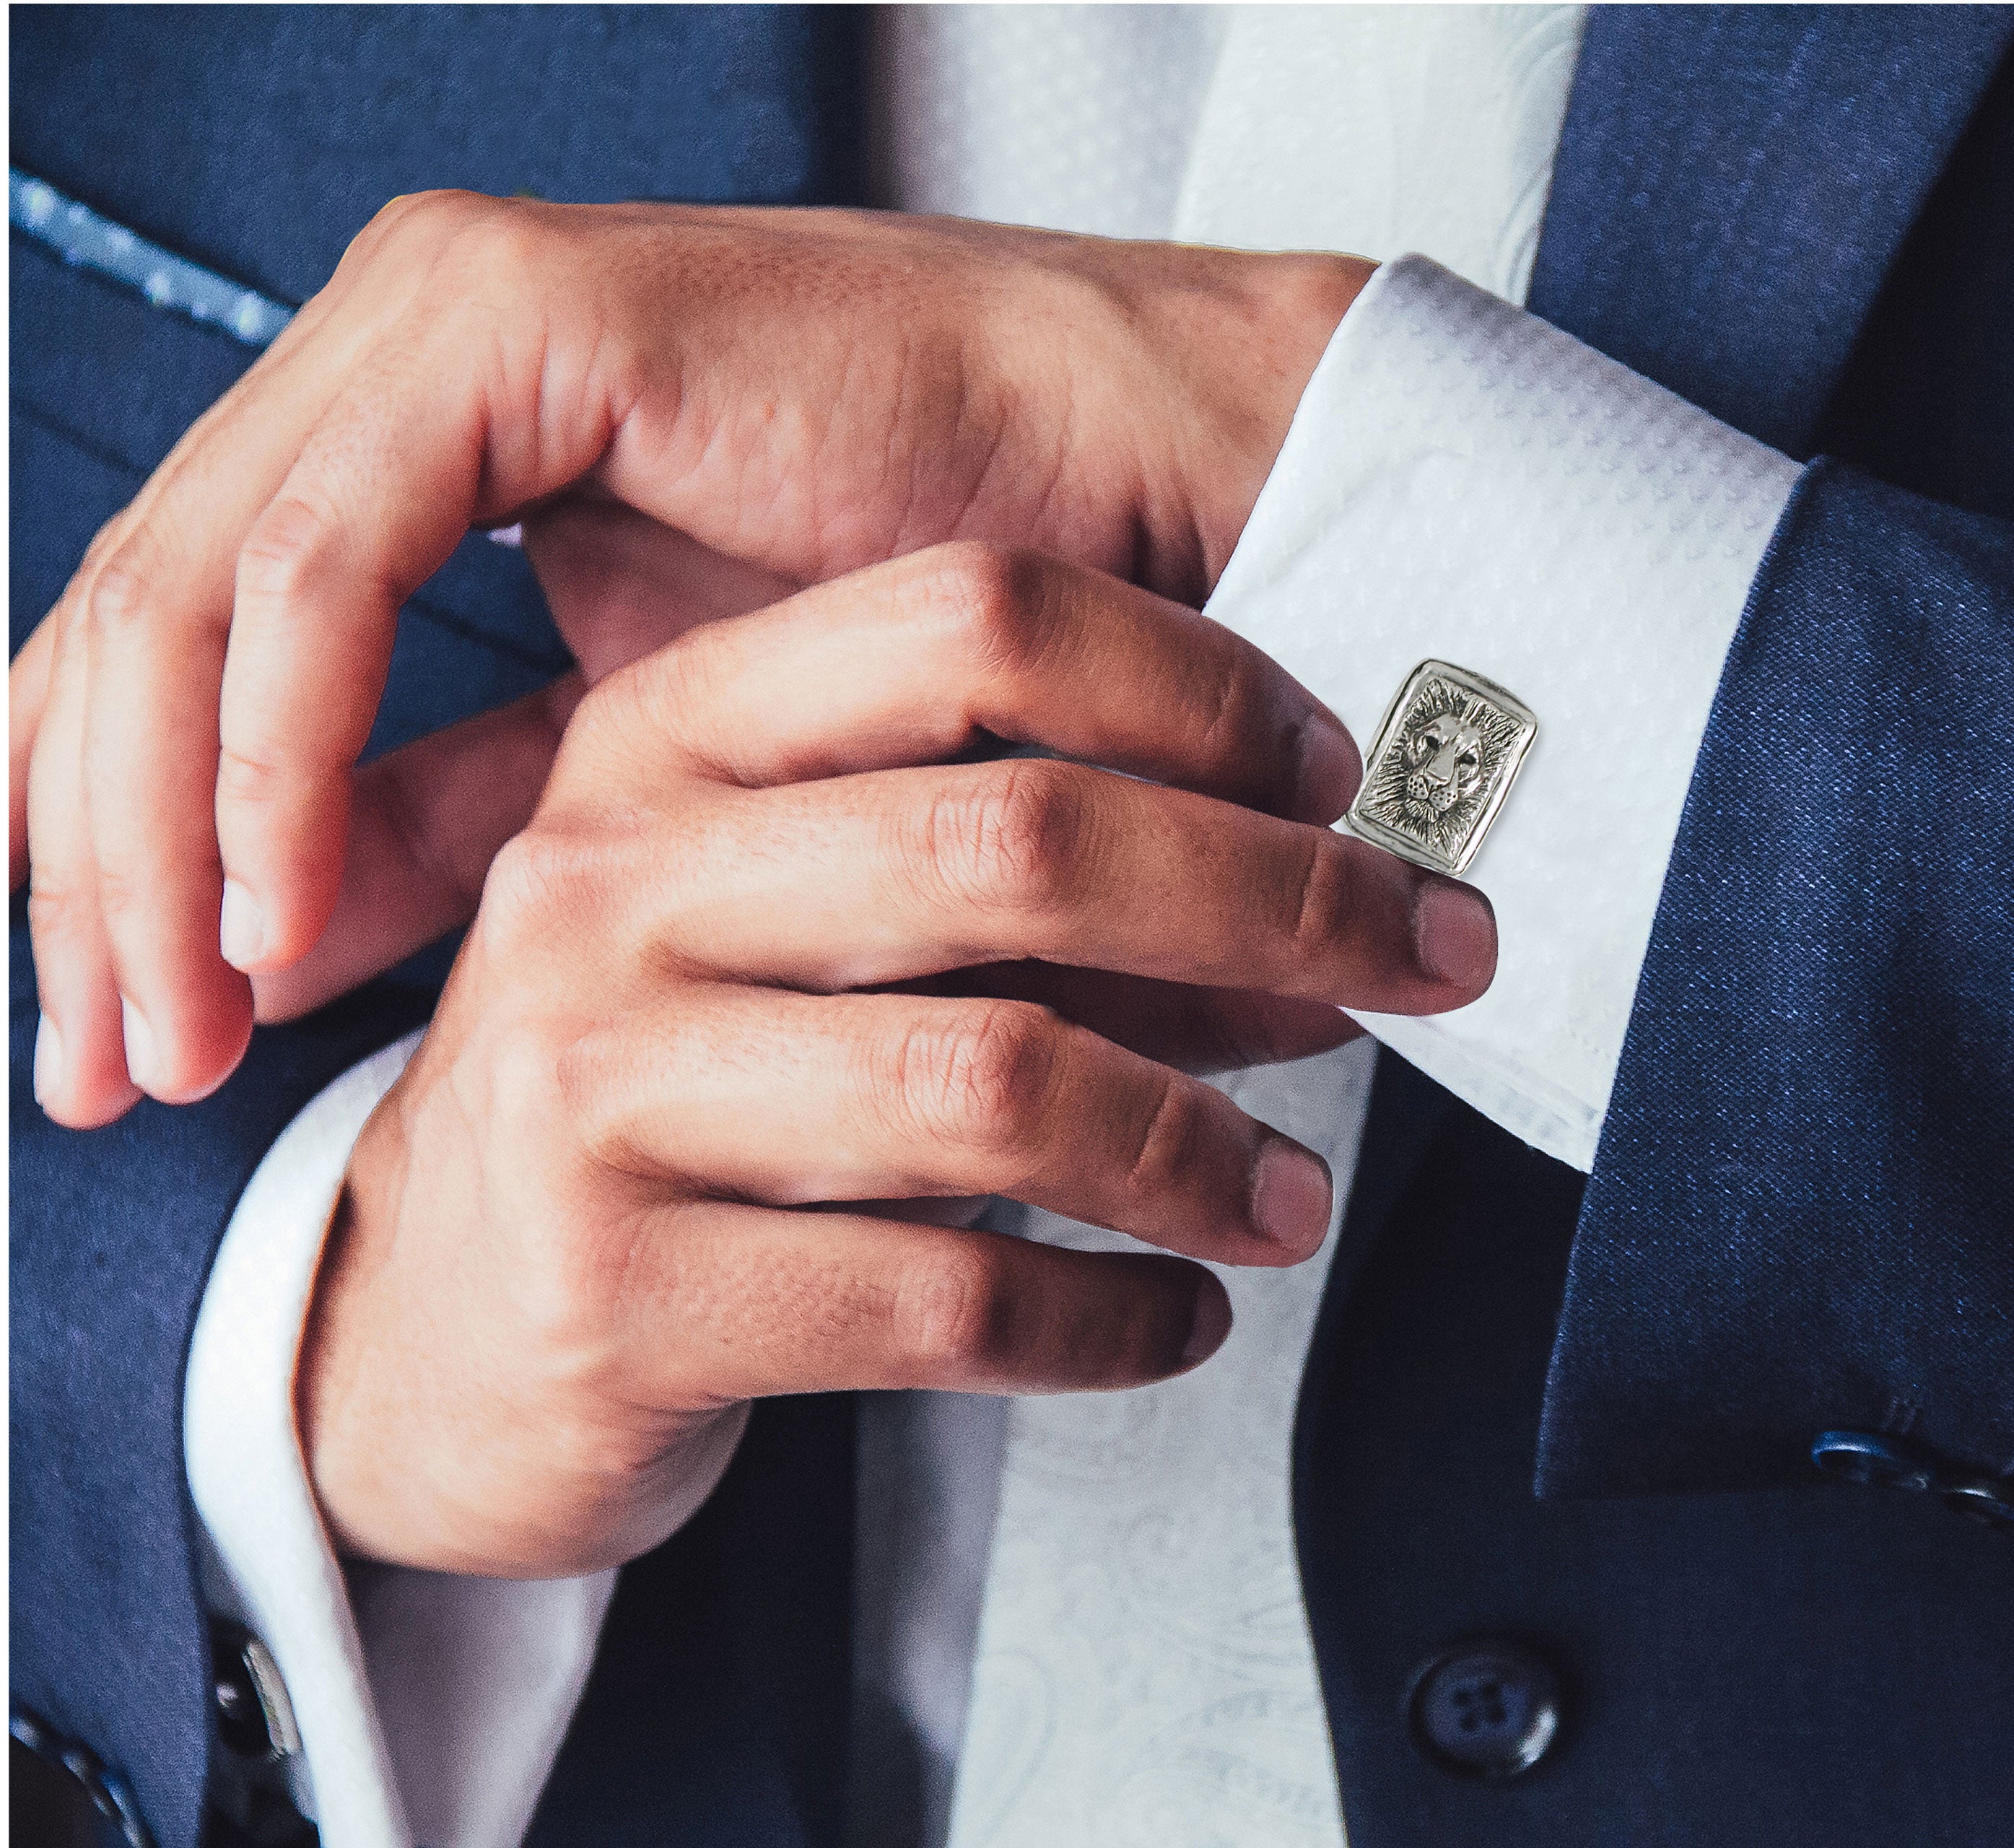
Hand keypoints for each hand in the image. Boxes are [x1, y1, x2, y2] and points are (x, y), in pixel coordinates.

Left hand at [10, 195, 1370, 1125]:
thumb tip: (274, 940)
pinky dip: (281, 744)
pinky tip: (286, 904)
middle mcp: (398, 359)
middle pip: (141, 624)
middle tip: (97, 1074)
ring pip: (188, 591)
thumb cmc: (936, 614)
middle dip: (94, 869)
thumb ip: (448, 813)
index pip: (177, 648)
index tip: (106, 1044)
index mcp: (409, 437)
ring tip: (180, 1025)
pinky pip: (325, 556)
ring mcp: (446, 320)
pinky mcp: (519, 324)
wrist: (1140, 479)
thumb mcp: (637, 762)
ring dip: (159, 833)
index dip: (111, 847)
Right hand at [303, 542, 1495, 1578]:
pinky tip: (1179, 1321)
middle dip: (1280, 901)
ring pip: (997, 1081)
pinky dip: (1112, 1319)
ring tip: (1298, 1194)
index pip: (971, 622)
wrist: (432, 1333)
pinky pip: (948, 1299)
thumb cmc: (680, 1096)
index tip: (1348, 782)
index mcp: (664, 738)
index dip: (1202, 686)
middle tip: (1432, 960)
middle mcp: (607, 882)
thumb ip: (1013, 885)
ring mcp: (593, 1090)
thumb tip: (1332, 892)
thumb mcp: (803, 934)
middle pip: (1018, 841)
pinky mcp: (614, 1296)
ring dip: (1205, 1144)